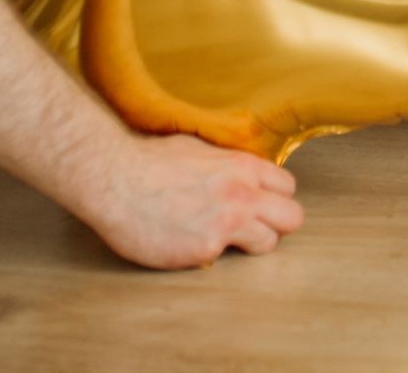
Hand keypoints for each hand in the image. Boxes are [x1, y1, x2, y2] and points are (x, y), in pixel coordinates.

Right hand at [83, 132, 305, 269]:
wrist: (115, 181)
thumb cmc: (148, 161)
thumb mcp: (198, 149)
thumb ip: (225, 164)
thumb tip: (235, 173)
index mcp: (241, 166)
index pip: (287, 186)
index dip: (274, 197)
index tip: (259, 203)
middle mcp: (243, 194)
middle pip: (292, 217)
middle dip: (276, 223)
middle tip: (254, 227)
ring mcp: (227, 224)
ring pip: (269, 243)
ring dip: (251, 243)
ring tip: (223, 238)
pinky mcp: (206, 250)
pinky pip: (224, 259)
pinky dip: (209, 254)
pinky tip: (189, 243)